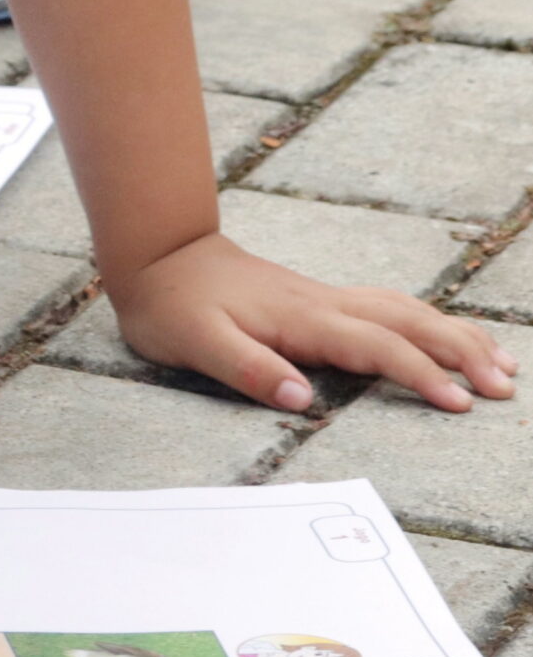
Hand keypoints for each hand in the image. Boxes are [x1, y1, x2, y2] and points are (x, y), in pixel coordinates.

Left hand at [106, 231, 517, 414]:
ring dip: (454, 334)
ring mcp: (325, 299)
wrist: (158, 254)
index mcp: (302, 319)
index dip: (420, 373)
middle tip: (505, 386)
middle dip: (461, 351)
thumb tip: (301, 398)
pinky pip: (389, 310)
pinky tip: (444, 335)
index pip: (376, 347)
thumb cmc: (174, 305)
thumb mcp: (195, 343)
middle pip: (409, 321)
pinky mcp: (320, 302)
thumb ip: (247, 369)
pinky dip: (428, 323)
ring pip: (406, 310)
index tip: (459, 403)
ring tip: (501, 362)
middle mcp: (324, 304)